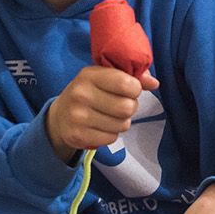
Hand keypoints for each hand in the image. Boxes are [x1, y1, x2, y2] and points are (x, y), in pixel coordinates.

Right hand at [45, 65, 159, 163]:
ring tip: (109, 116)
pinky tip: (101, 126)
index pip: (127, 84)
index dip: (135, 88)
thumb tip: (154, 83)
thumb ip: (131, 76)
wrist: (60, 116)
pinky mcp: (77, 136)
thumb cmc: (89, 92)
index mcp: (89, 75)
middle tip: (120, 105)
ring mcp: (78, 116)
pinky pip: (111, 138)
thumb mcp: (105, 77)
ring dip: (121, 122)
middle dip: (130, 107)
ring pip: (122, 125)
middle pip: (128, 107)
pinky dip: (111, 134)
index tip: (128, 89)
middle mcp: (81, 94)